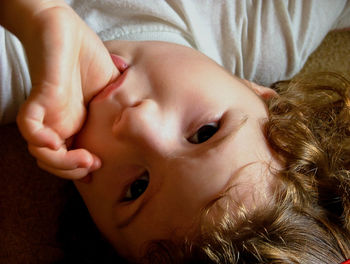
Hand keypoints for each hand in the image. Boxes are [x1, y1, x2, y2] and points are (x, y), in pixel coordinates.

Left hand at [15, 1, 118, 179]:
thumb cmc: (89, 58)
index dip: (80, 168)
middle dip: (71, 171)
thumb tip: (140, 124)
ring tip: (84, 159)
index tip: (99, 165)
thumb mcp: (113, 90)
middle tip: (92, 164)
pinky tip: (54, 141)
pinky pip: (29, 126)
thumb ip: (122, 108)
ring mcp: (50, 112)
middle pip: (54, 161)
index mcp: (77, 122)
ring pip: (40, 151)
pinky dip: (38, 139)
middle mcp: (61, 122)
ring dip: (59, 163)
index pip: (71, 156)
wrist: (68, 30)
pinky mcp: (40, 97)